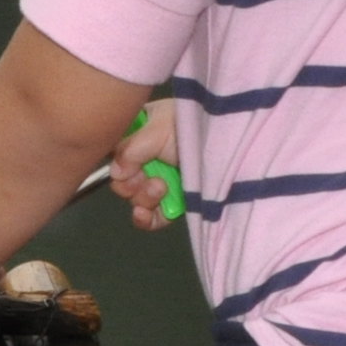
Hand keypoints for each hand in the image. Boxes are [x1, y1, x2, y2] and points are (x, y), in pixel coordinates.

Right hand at [111, 99, 180, 230]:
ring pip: (136, 198)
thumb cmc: (191, 126)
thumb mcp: (159, 128)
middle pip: (123, 180)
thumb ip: (131, 149)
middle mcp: (148, 157)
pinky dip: (145, 219)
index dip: (118, 163)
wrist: (229, 143)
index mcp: (140, 133)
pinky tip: (144, 214)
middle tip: (144, 176)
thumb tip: (115, 174)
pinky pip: (152, 218)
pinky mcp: (175, 202)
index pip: (116, 153)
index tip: (127, 164)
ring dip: (144, 196)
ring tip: (162, 187)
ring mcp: (161, 180)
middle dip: (132, 182)